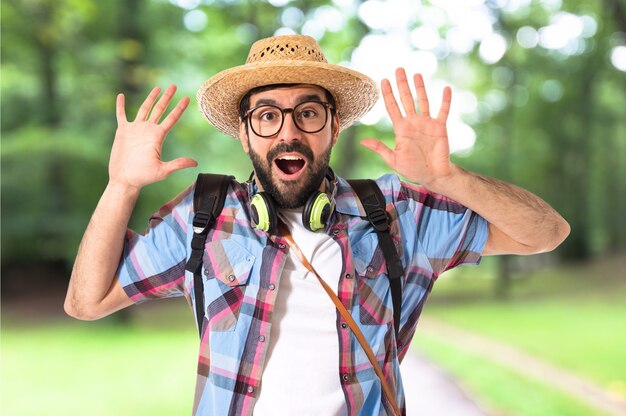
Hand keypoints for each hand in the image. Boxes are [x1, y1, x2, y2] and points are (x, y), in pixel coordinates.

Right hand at [110, 85, 196, 189]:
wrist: (125, 180)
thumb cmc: (144, 177)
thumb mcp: (163, 170)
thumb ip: (178, 164)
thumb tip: (196, 163)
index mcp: (158, 136)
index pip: (172, 118)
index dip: (179, 108)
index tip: (187, 98)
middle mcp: (148, 130)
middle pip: (160, 109)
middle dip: (167, 97)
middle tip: (174, 85)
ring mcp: (136, 130)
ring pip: (144, 109)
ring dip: (150, 98)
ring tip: (157, 88)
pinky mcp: (123, 132)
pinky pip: (121, 115)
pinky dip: (121, 106)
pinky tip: (121, 96)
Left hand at [360, 68, 452, 185]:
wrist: (432, 176)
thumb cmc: (413, 169)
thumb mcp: (393, 160)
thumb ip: (380, 148)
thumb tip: (363, 141)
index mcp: (401, 129)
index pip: (392, 107)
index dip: (388, 94)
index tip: (384, 80)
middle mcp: (413, 122)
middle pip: (406, 99)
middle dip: (402, 84)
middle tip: (399, 69)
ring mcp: (427, 123)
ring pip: (423, 101)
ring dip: (420, 88)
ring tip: (416, 74)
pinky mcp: (440, 127)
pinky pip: (443, 111)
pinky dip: (445, 100)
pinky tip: (446, 89)